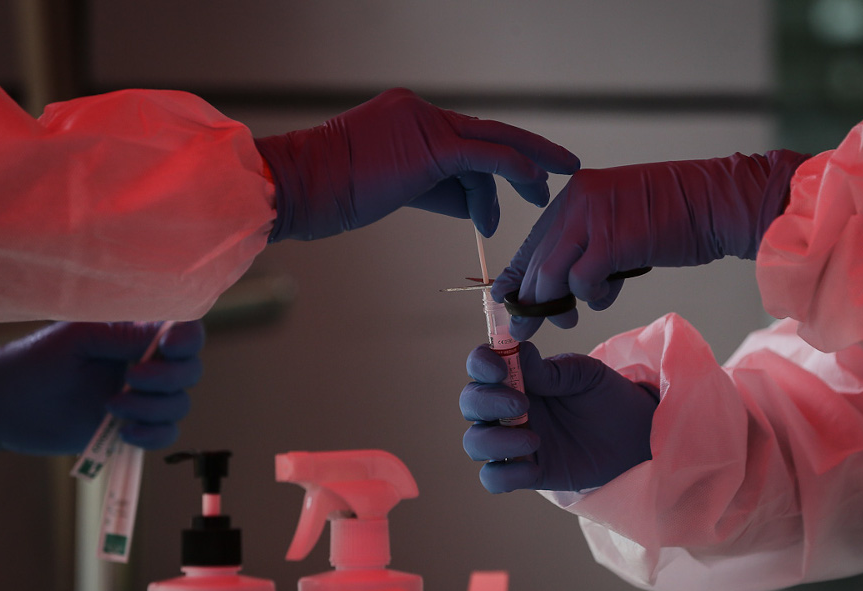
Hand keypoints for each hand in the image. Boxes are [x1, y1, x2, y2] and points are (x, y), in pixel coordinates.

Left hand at [0, 321, 204, 455]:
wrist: (4, 406)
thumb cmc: (36, 360)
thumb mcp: (79, 337)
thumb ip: (123, 336)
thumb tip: (163, 335)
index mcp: (137, 335)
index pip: (185, 331)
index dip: (188, 339)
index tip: (168, 348)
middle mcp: (147, 366)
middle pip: (190, 371)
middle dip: (166, 379)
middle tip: (129, 380)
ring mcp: (141, 399)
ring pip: (179, 405)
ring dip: (152, 409)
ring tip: (111, 407)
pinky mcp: (132, 428)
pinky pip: (165, 435)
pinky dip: (153, 436)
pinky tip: (125, 433)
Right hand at [254, 88, 579, 241]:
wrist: (302, 187)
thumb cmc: (339, 195)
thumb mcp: (400, 188)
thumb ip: (443, 190)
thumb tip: (480, 207)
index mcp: (409, 118)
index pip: (464, 142)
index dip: (497, 166)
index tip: (526, 181)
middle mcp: (420, 112)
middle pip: (485, 136)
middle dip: (528, 153)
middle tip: (560, 171)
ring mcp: (424, 122)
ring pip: (488, 148)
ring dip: (521, 174)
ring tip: (541, 198)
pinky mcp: (430, 144)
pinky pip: (486, 155)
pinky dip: (516, 167)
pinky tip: (537, 181)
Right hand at [460, 341, 657, 492]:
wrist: (634, 434)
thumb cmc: (606, 396)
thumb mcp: (584, 375)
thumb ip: (551, 370)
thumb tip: (518, 354)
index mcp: (519, 377)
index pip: (481, 366)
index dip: (480, 365)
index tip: (500, 369)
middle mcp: (508, 408)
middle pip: (471, 403)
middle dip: (487, 403)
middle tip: (522, 405)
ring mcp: (514, 441)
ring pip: (474, 442)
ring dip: (494, 440)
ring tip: (534, 438)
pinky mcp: (527, 472)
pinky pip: (494, 478)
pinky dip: (505, 475)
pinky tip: (534, 467)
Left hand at [492, 150, 808, 338]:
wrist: (717, 202)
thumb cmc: (672, 218)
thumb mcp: (617, 226)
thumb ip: (584, 248)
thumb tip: (554, 289)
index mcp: (574, 195)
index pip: (532, 243)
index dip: (516, 278)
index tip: (507, 306)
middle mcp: (576, 200)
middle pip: (535, 262)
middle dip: (529, 302)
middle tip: (527, 329)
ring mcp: (593, 217)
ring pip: (551, 275)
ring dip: (558, 305)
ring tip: (571, 318)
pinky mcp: (613, 238)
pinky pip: (583, 282)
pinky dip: (593, 297)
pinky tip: (609, 294)